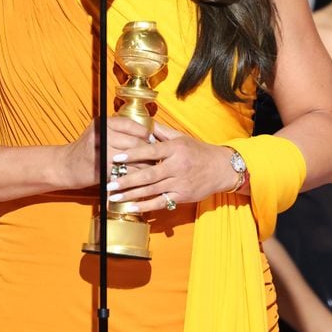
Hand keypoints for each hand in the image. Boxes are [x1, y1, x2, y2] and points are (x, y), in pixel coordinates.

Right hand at [59, 116, 152, 189]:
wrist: (65, 166)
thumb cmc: (87, 150)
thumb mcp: (99, 134)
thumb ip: (119, 132)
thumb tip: (148, 135)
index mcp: (103, 124)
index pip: (130, 125)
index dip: (144, 133)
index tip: (152, 140)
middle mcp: (103, 134)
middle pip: (134, 141)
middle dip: (148, 151)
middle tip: (156, 157)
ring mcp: (102, 151)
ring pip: (133, 157)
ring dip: (145, 164)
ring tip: (151, 168)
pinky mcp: (103, 167)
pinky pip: (127, 170)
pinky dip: (136, 175)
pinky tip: (140, 178)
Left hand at [103, 122, 236, 211]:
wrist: (221, 168)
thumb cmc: (198, 151)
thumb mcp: (181, 137)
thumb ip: (161, 132)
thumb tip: (143, 125)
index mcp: (175, 149)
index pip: (151, 151)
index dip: (133, 155)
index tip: (116, 158)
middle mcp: (177, 166)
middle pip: (148, 175)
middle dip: (127, 180)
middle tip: (110, 183)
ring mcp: (180, 183)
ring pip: (152, 190)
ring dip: (132, 194)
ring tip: (114, 197)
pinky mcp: (182, 196)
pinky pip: (161, 202)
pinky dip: (146, 206)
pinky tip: (132, 207)